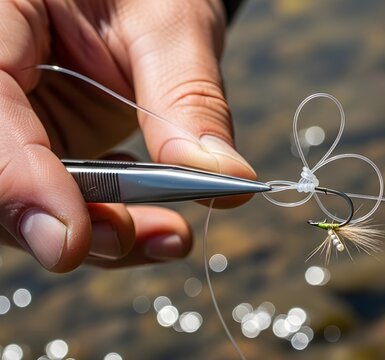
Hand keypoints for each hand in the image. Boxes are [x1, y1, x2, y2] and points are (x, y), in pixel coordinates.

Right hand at [0, 0, 254, 270]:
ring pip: (27, 201)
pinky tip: (156, 213)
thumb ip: (188, 98)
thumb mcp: (174, 25)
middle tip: (137, 238)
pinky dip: (113, 220)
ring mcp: (16, 120)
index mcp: (1, 16)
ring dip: (100, 231)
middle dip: (66, 217)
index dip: (16, 179)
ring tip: (170, 236)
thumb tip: (225, 179)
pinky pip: (64, 201)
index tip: (71, 238)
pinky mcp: (44, 150)